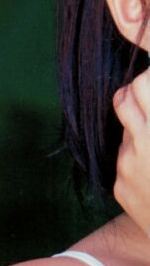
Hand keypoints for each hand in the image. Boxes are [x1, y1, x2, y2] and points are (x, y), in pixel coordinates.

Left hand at [112, 66, 149, 234]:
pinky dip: (138, 154)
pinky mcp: (119, 185)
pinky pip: (124, 156)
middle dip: (140, 91)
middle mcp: (146, 143)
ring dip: (138, 120)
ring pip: (123, 124)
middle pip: (126, 95)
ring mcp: (129, 165)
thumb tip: (149, 81)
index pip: (146, 82)